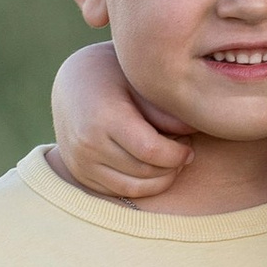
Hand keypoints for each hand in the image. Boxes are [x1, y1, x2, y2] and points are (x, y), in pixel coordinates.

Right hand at [49, 42, 192, 203]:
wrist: (72, 83)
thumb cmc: (114, 75)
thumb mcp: (140, 83)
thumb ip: (165, 110)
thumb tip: (194, 132)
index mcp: (104, 116)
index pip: (151, 150)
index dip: (178, 154)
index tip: (189, 147)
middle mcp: (88, 143)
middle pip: (144, 172)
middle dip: (172, 166)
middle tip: (183, 150)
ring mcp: (81, 162)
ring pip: (133, 188)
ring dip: (160, 180)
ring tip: (170, 160)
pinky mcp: (80, 174)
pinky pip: (119, 191)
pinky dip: (142, 185)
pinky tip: (152, 166)